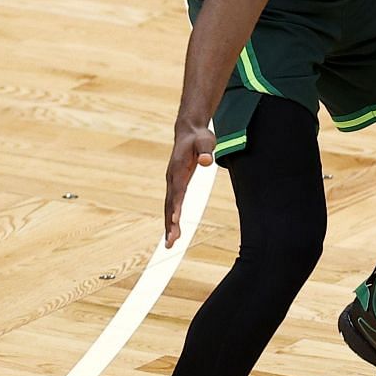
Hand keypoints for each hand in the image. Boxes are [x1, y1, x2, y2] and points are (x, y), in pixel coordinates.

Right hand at [164, 121, 215, 246]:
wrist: (188, 132)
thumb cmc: (199, 137)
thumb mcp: (205, 141)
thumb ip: (206, 151)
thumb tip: (207, 161)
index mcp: (178, 169)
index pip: (178, 190)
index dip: (176, 204)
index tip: (175, 219)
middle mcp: (172, 178)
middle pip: (169, 203)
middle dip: (169, 223)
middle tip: (170, 241)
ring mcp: (172, 183)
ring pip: (169, 207)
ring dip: (169, 225)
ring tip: (170, 243)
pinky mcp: (176, 185)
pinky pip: (172, 204)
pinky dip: (171, 218)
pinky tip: (174, 231)